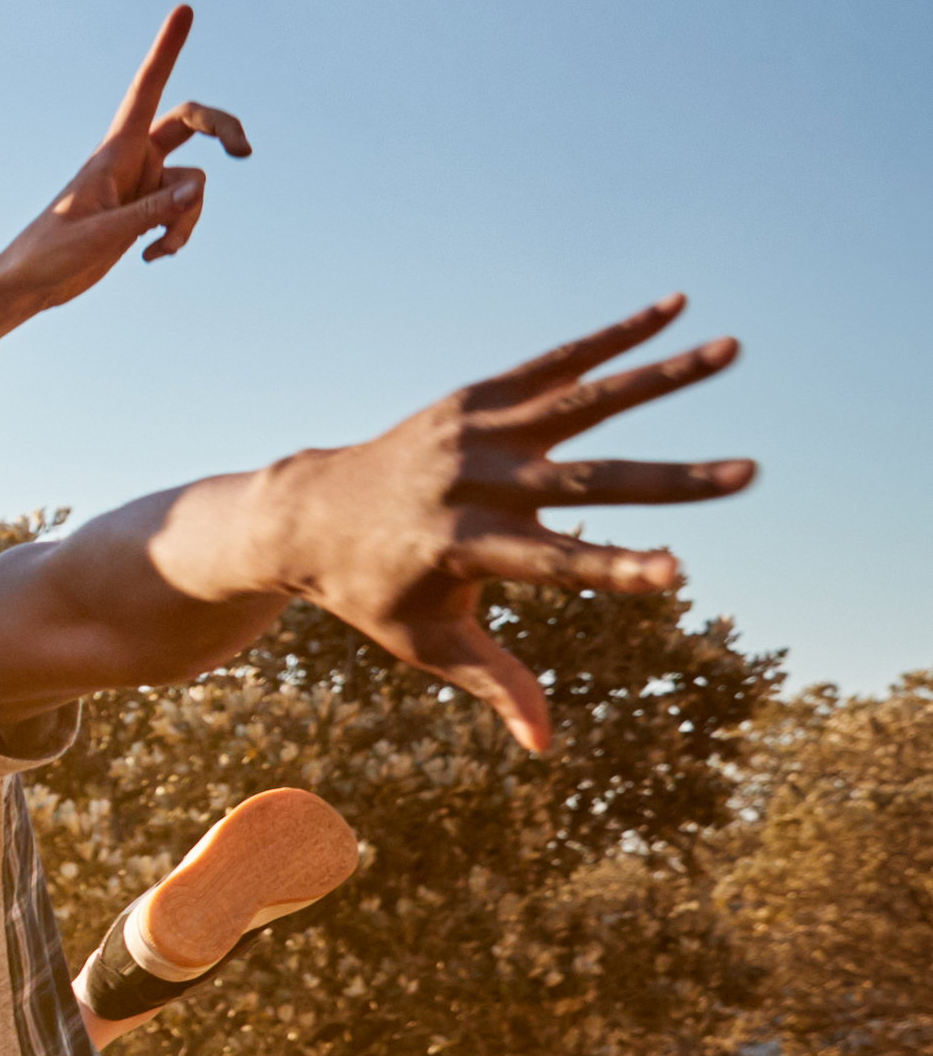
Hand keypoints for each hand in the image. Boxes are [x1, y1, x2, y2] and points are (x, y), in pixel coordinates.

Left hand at [0, 2, 252, 311]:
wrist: (30, 284)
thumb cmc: (49, 253)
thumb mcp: (100, 233)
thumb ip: (149, 213)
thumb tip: (196, 192)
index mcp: (114, 151)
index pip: (145, 90)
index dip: (166, 50)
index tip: (185, 10)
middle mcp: (132, 160)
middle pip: (189, 123)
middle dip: (221, 131)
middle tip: (245, 151)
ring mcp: (142, 186)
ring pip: (194, 187)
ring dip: (188, 220)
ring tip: (158, 249)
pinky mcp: (147, 211)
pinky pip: (184, 213)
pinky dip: (178, 235)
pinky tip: (149, 257)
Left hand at [261, 298, 752, 751]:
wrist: (305, 514)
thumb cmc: (373, 591)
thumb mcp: (424, 642)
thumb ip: (492, 684)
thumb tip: (546, 746)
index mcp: (460, 545)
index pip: (550, 564)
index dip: (613, 570)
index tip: (678, 573)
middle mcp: (471, 481)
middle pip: (585, 482)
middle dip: (669, 482)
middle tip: (750, 474)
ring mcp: (476, 431)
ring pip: (583, 400)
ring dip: (662, 375)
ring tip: (738, 351)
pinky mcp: (477, 398)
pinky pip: (556, 362)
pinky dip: (614, 336)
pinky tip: (676, 309)